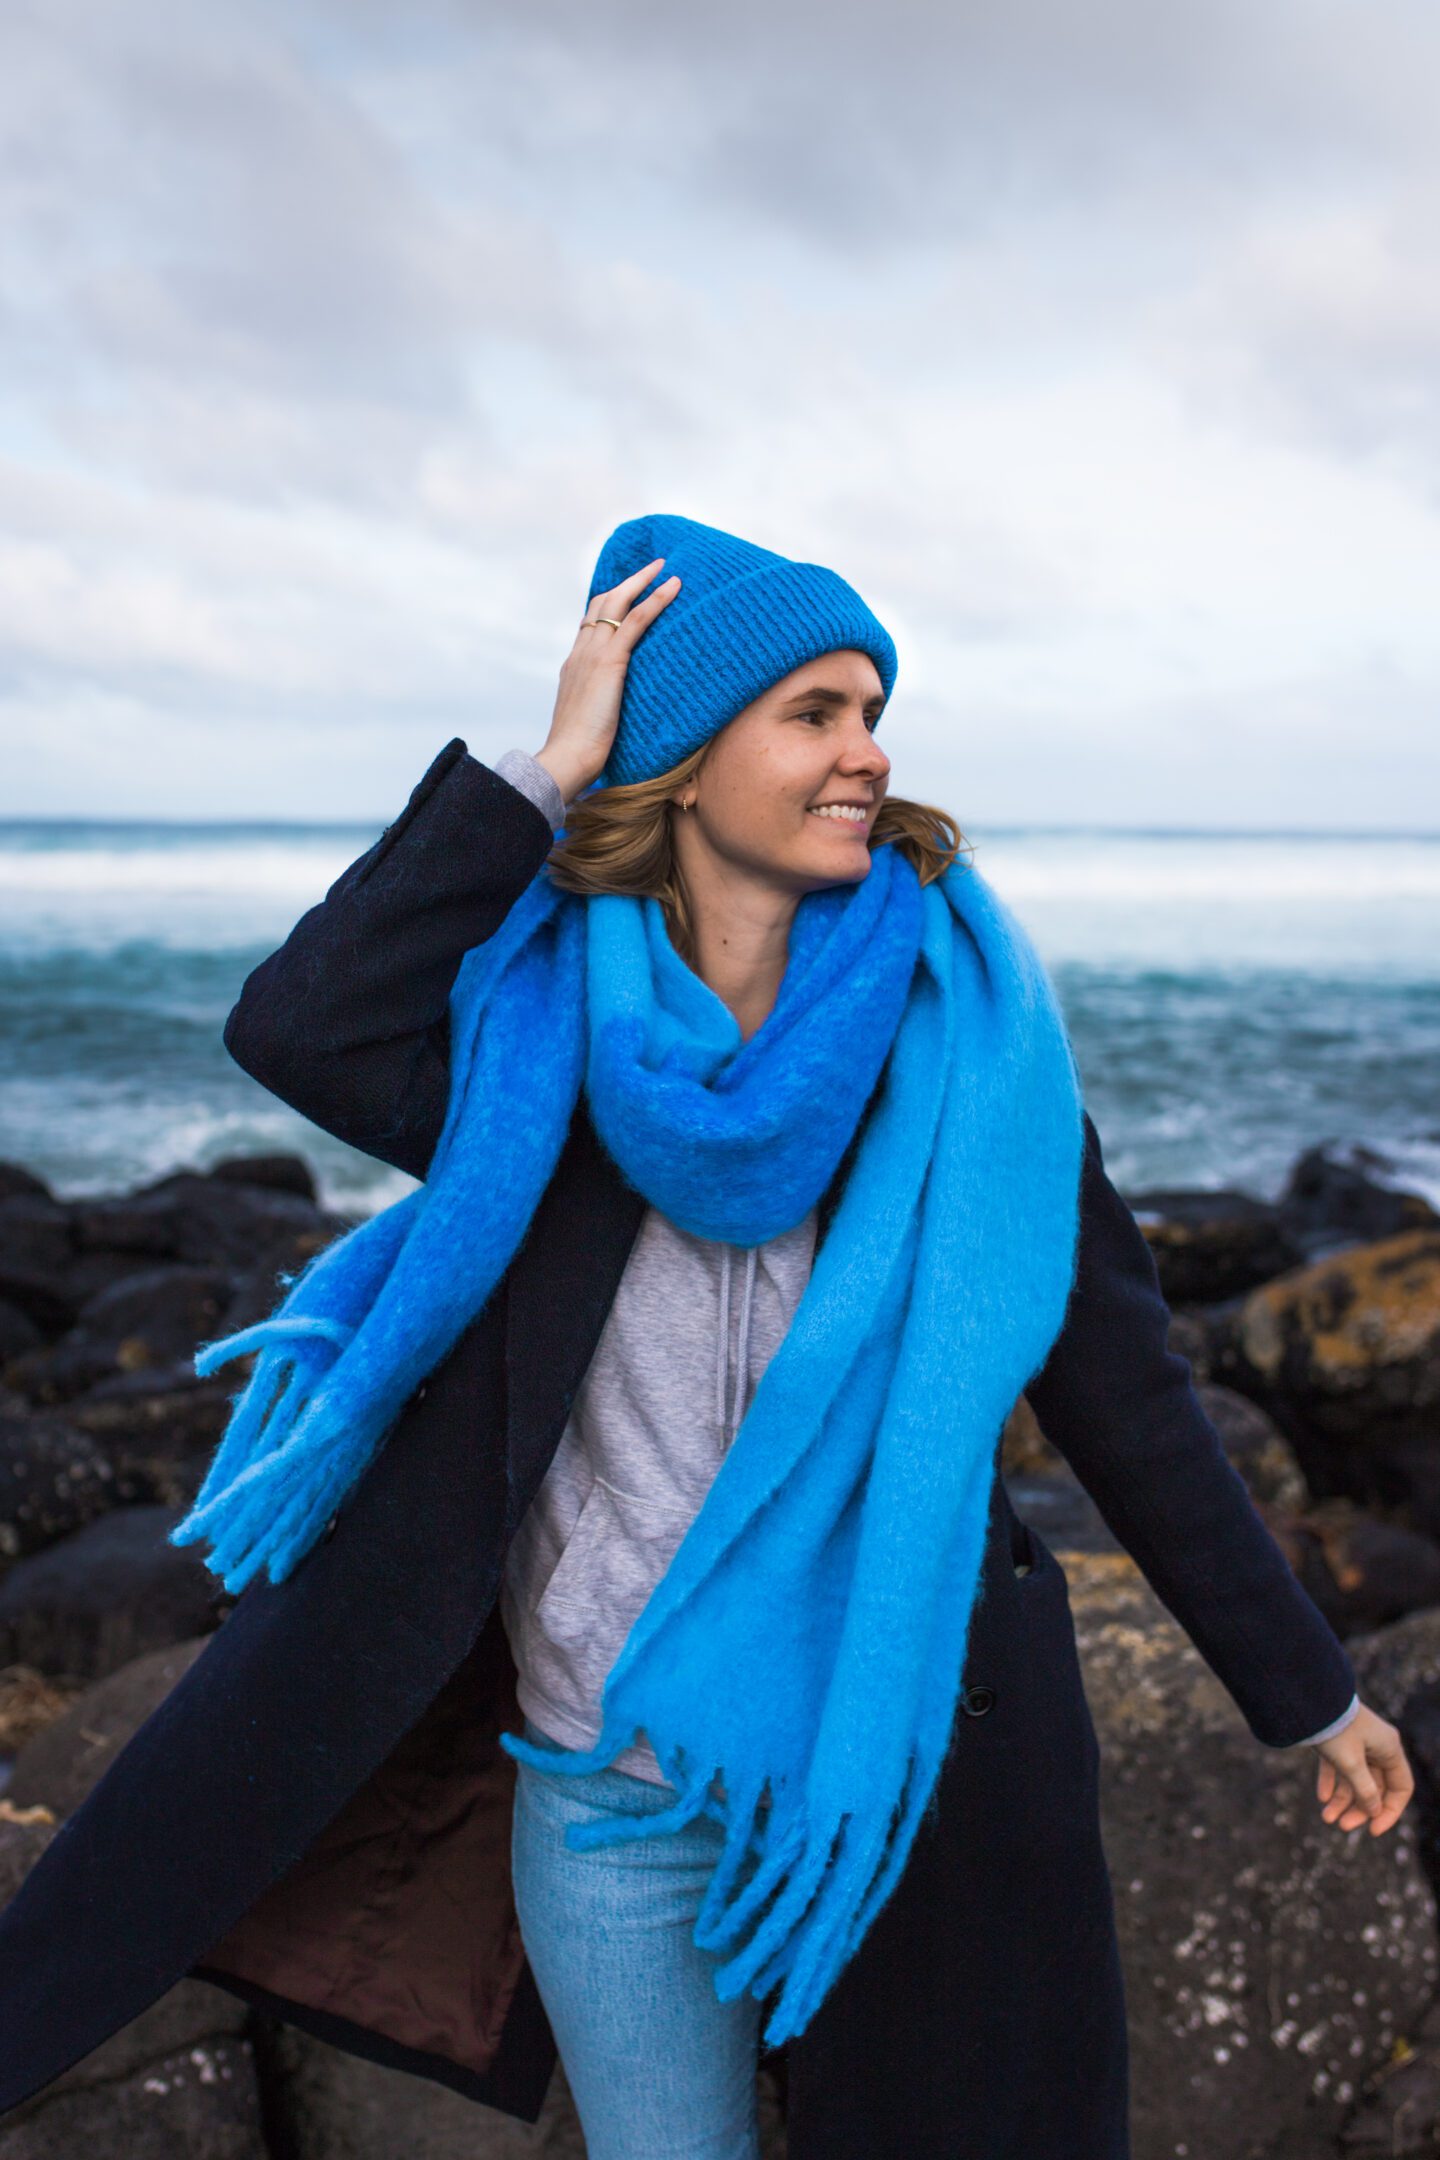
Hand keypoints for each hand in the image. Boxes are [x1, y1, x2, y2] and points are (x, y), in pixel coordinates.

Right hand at [534, 557, 681, 801]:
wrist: (568, 757)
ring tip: (666, 568)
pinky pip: (636, 620)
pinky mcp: (609, 662)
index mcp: (573, 665)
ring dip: (643, 580)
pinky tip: (673, 588)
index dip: (608, 603)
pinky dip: (655, 600)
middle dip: (627, 582)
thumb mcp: (590, 722)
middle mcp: (580, 652)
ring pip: (617, 603)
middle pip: (601, 602)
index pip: (590, 623)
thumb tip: (613, 718)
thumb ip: (599, 709)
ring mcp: (592, 654)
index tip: (626, 592)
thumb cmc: (580, 752)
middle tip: (652, 567)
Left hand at [1312, 1703, 1412, 1835]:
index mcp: (1389, 1748)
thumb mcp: (1351, 1763)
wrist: (1306, 1696)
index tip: (1372, 1830)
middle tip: (1342, 1826)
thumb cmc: (1334, 1727)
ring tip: (1326, 1817)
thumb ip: (1365, 1790)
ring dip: (1342, 1799)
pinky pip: (1338, 1766)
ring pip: (1355, 1779)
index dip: (1389, 1811)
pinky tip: (1321, 1797)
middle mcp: (1377, 1745)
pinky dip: (1331, 1782)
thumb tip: (1374, 1811)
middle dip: (1359, 1808)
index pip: (1400, 1788)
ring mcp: (1356, 1742)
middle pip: (1375, 1787)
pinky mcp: (1337, 1739)